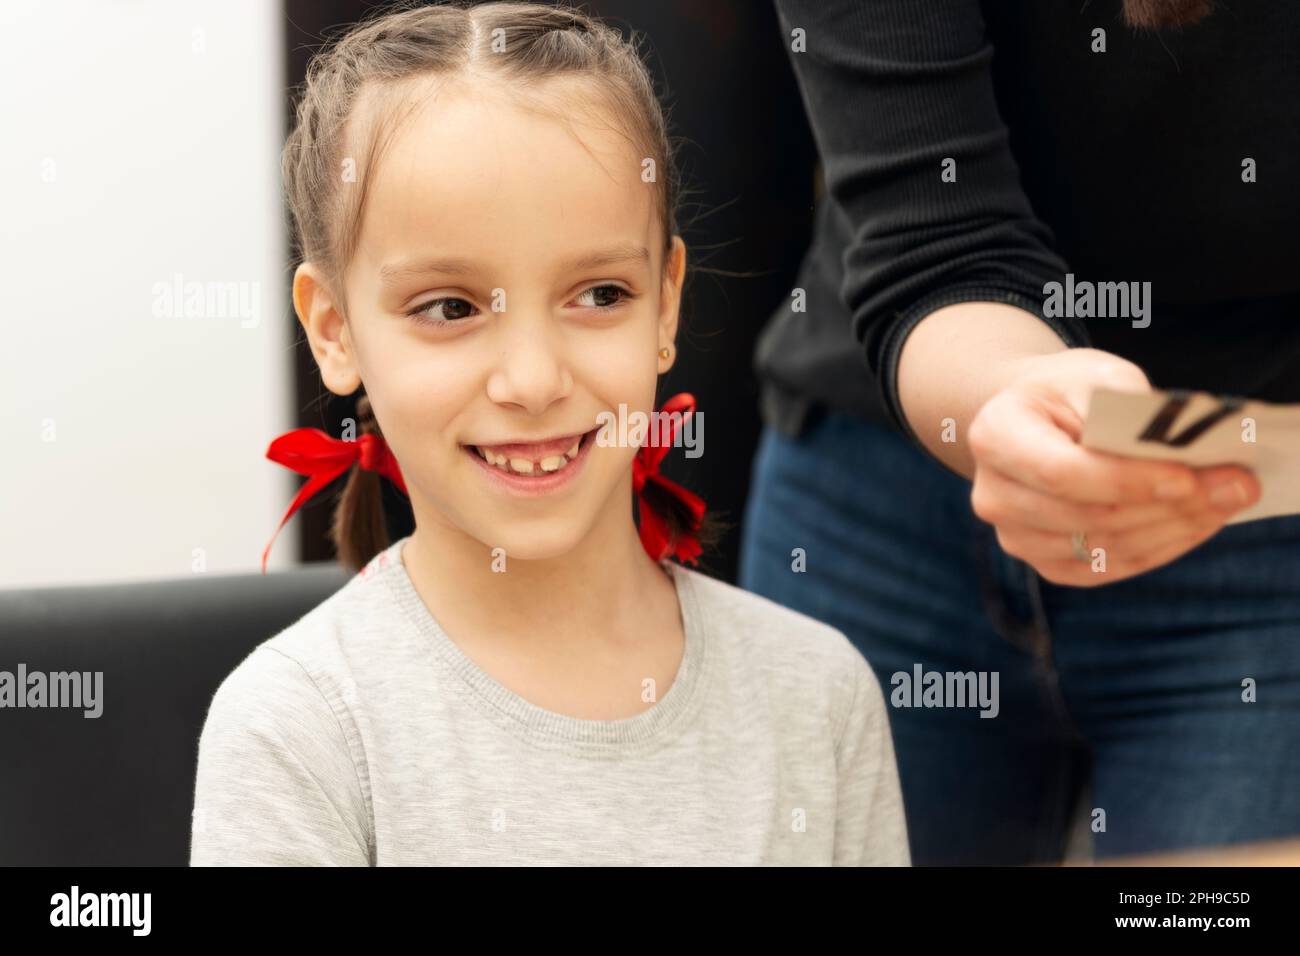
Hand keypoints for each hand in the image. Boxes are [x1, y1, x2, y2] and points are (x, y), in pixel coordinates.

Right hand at [966, 348, 1260, 586]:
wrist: (1036, 420)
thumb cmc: (1070, 392)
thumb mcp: (1095, 374)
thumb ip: (1128, 407)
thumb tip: (1180, 448)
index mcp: (994, 437)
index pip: (1062, 473)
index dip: (1127, 481)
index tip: (1188, 476)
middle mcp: (993, 495)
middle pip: (1088, 516)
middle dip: (1168, 505)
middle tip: (1234, 485)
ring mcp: (1015, 536)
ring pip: (1104, 548)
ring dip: (1174, 528)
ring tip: (1226, 498)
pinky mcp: (1044, 562)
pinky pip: (1107, 569)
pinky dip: (1159, 547)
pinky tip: (1195, 522)